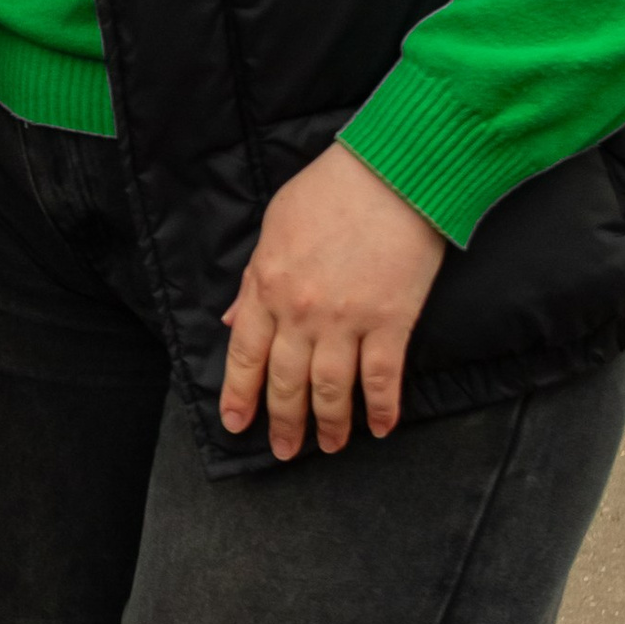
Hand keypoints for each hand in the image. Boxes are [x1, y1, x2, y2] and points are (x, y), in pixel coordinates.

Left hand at [219, 143, 447, 459]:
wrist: (392, 174)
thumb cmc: (329, 192)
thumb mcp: (273, 229)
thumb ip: (252, 281)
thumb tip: (231, 322)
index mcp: (266, 286)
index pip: (244, 355)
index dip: (239, 394)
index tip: (236, 424)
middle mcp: (301, 312)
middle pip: (285, 381)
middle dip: (282, 421)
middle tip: (283, 449)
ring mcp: (346, 320)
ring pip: (330, 389)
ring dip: (329, 425)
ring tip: (328, 447)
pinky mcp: (391, 321)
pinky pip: (383, 377)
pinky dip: (381, 408)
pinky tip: (380, 428)